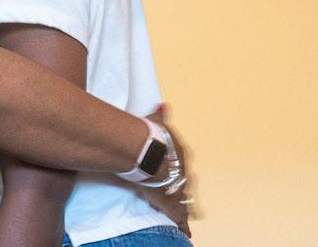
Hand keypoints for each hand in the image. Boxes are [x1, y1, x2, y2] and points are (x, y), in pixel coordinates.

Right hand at [135, 105, 197, 236]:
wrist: (148, 152)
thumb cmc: (151, 137)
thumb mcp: (157, 124)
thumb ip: (161, 116)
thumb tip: (164, 105)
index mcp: (180, 154)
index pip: (181, 164)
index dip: (179, 170)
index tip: (178, 175)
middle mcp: (182, 172)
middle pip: (185, 183)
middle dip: (184, 190)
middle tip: (187, 199)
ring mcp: (177, 187)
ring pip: (185, 200)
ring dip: (186, 207)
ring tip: (189, 218)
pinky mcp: (169, 201)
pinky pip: (178, 215)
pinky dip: (182, 223)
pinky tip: (186, 231)